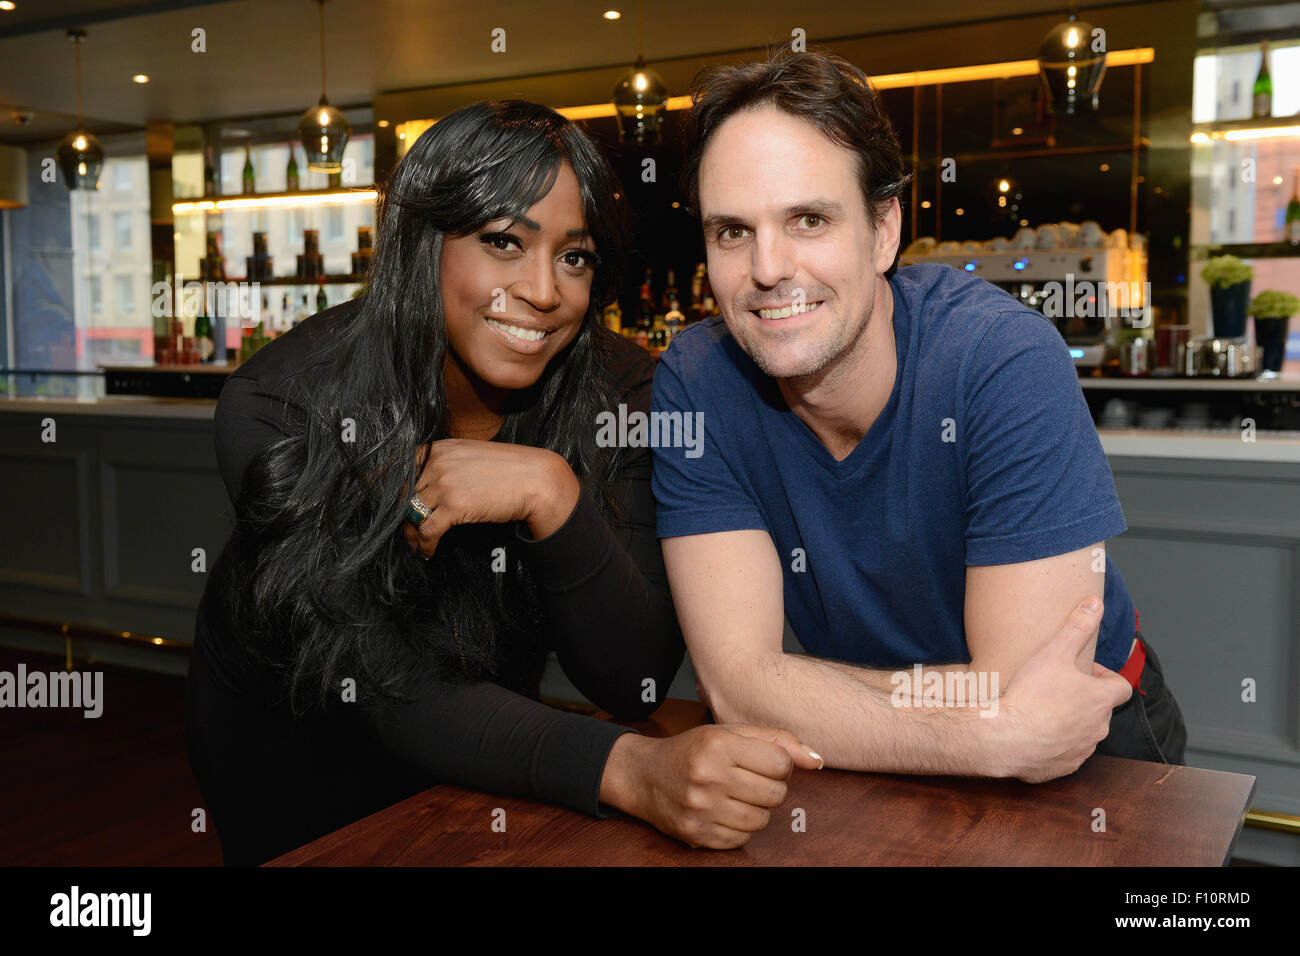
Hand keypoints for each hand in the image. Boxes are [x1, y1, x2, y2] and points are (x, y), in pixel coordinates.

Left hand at [402, 439, 579, 557]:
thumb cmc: (509, 469)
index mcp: (440, 449)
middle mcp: (438, 463)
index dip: (387, 487)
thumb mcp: (471, 455)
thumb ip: (447, 464)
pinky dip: (425, 545)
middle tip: (404, 530)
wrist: (536, 480)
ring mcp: (445, 483)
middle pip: (403, 494)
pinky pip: (428, 530)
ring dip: (411, 535)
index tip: (382, 501)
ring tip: (415, 545)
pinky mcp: (455, 506)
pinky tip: (428, 552)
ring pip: (412, 514)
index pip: (400, 466)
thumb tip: (427, 485)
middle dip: (400, 516)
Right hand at [600, 725, 822, 848]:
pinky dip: (740, 827)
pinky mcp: (697, 834)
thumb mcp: (730, 733)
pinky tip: (725, 810)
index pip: (780, 764)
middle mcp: (708, 776)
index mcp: (718, 744)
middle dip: (772, 788)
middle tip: (753, 780)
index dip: (781, 765)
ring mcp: (701, 808)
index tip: (766, 763)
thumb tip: (817, 760)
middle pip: (775, 795)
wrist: (645, 776)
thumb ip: (777, 740)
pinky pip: (741, 839)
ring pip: (762, 820)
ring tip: (738, 795)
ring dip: (757, 809)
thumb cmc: (693, 750)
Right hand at [994, 598, 1133, 782]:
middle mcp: (1098, 728)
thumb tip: (1095, 602)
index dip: (1107, 678)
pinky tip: (1034, 732)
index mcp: (1100, 700)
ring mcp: (1082, 750)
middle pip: (1102, 710)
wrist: (1005, 738)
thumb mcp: (1054, 652)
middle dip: (1085, 699)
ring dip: (1072, 722)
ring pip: (1085, 733)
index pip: (1121, 688)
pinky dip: (1056, 744)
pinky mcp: (1063, 767)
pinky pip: (1066, 754)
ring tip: (1044, 710)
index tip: (1085, 673)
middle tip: (1057, 688)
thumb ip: (1077, 626)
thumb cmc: (1031, 695)